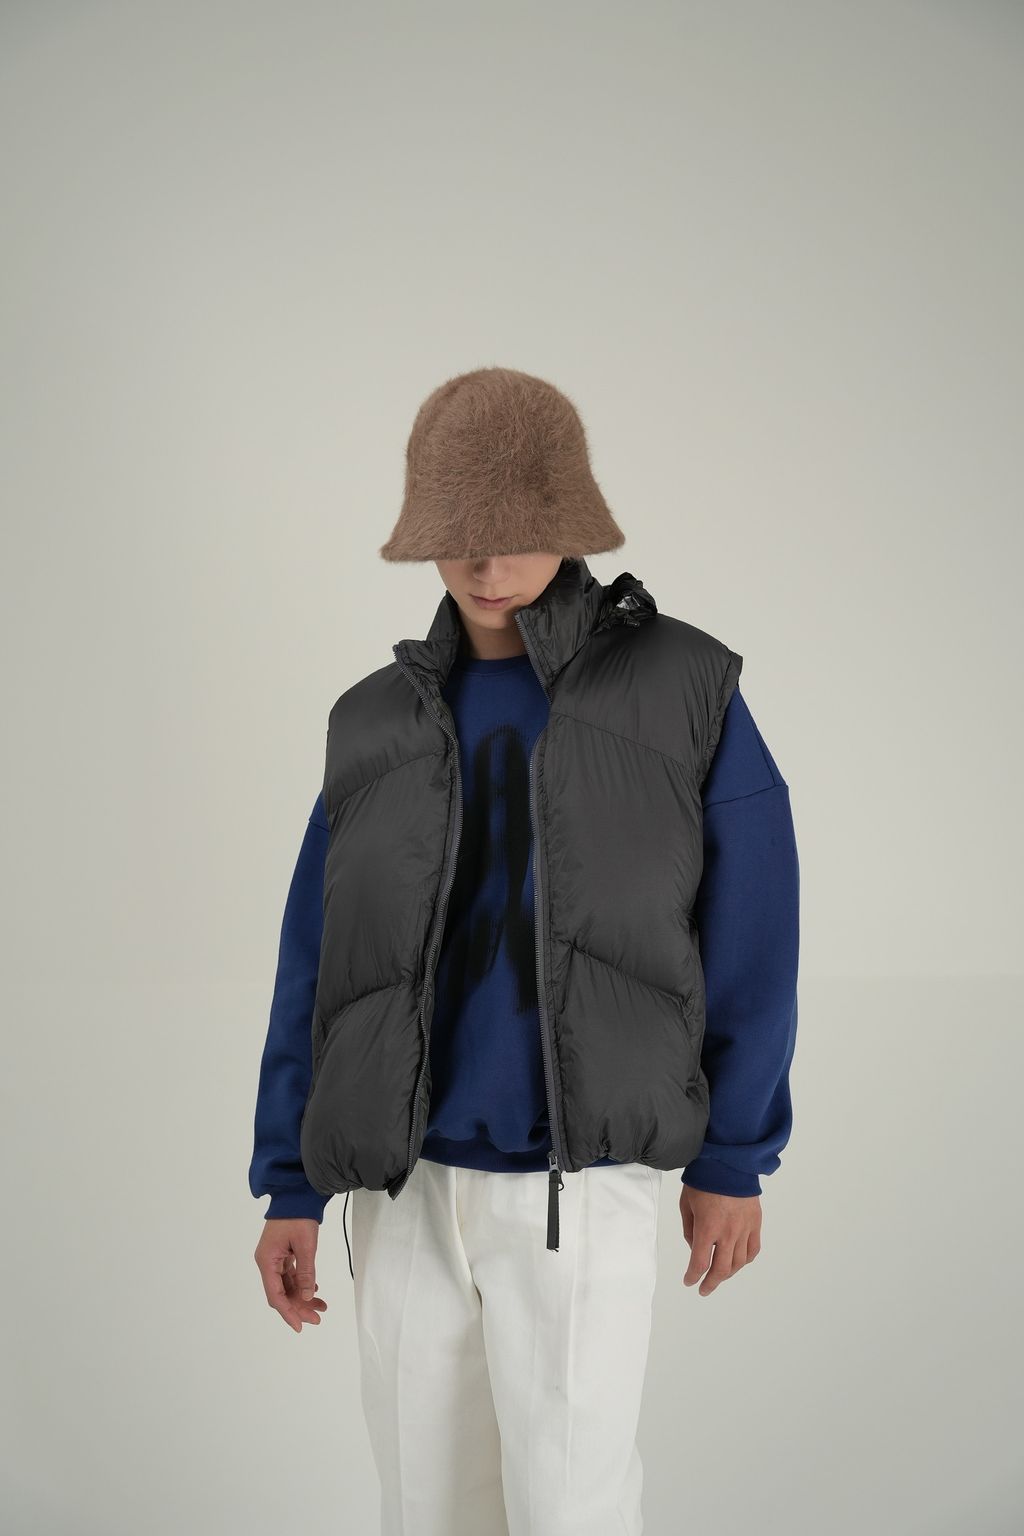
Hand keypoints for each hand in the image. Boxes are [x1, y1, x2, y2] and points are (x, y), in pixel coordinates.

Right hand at [254, 1218, 328, 1332]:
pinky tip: (314, 1290)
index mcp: (267, 1261)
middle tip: (317, 1318)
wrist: (296, 1194)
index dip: (288, 1312)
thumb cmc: (298, 1216)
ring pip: (287, 1285)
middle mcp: (267, 1262)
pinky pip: (290, 1275)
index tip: (300, 1326)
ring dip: (302, 1296)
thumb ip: (306, 1272)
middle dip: (298, 1307)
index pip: (275, 1295)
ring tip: (321, 1307)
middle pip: (281, 1293)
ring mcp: (274, 1258)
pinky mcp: (282, 1254)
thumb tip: (307, 1296)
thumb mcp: (305, 1245)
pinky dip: (302, 1284)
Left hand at [679, 1185, 761, 1295]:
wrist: (729, 1162)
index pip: (700, 1263)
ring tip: (719, 1276)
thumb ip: (689, 1230)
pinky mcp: (756, 1223)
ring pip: (739, 1263)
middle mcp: (728, 1232)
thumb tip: (696, 1248)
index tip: (689, 1281)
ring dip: (728, 1274)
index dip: (693, 1276)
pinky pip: (753, 1250)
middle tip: (704, 1289)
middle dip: (710, 1283)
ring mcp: (744, 1229)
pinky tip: (738, 1261)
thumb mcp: (686, 1204)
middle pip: (721, 1270)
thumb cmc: (703, 1180)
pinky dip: (745, 1260)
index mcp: (708, 1227)